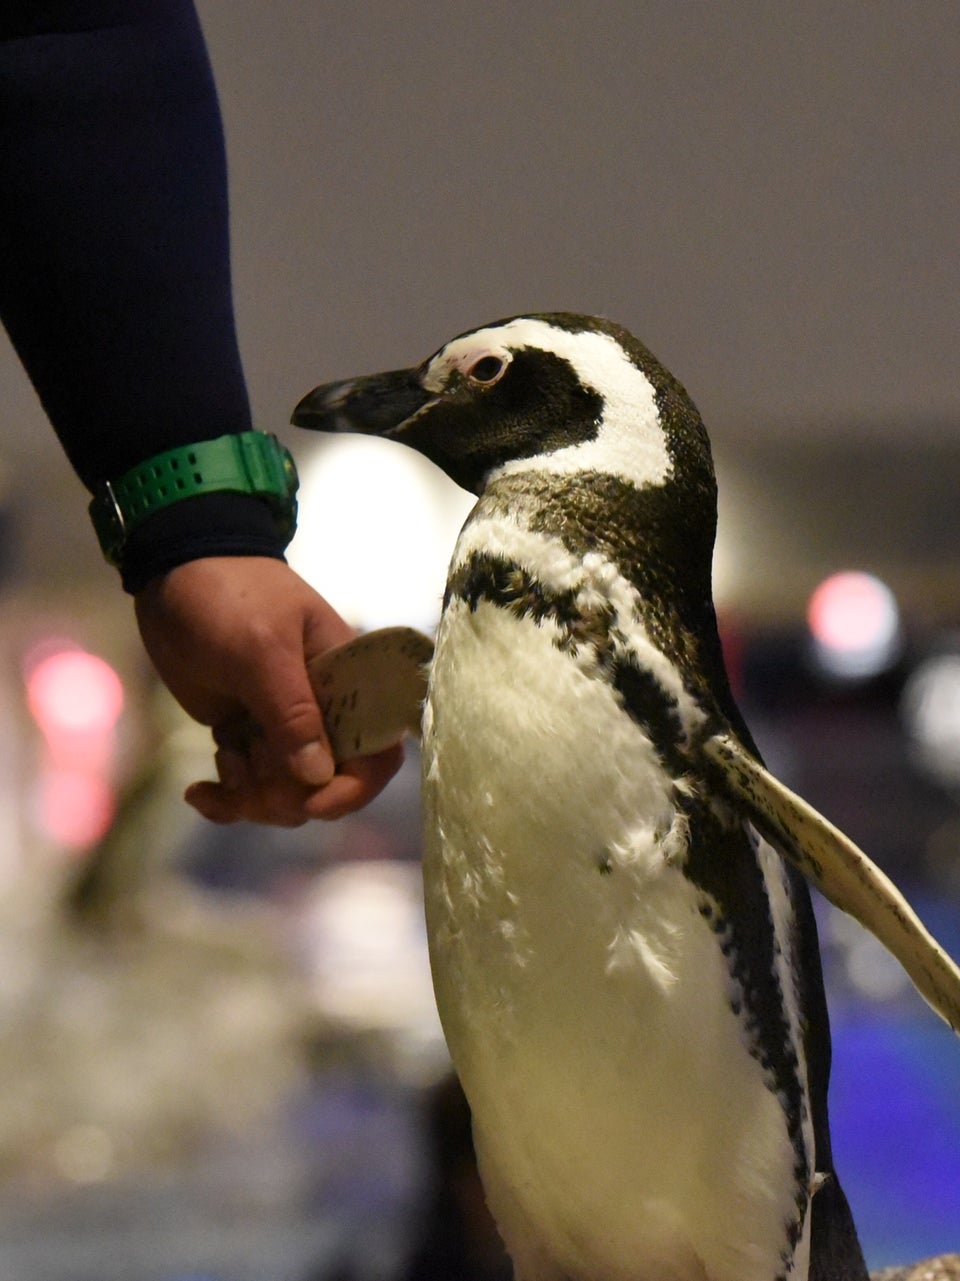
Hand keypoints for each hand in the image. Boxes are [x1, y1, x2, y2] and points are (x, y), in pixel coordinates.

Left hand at [134, 557, 403, 823]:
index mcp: (347, 683)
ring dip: (251, 797)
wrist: (173, 571)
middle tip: (244, 770)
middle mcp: (323, 711)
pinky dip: (225, 799)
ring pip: (286, 792)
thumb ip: (292, 713)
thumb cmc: (229, 596)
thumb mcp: (262, 650)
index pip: (378, 749)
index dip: (356, 786)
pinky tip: (199, 791)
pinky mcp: (246, 734)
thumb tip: (318, 778)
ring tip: (220, 764)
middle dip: (287, 796)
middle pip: (327, 784)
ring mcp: (282, 725)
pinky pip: (248, 788)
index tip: (313, 801)